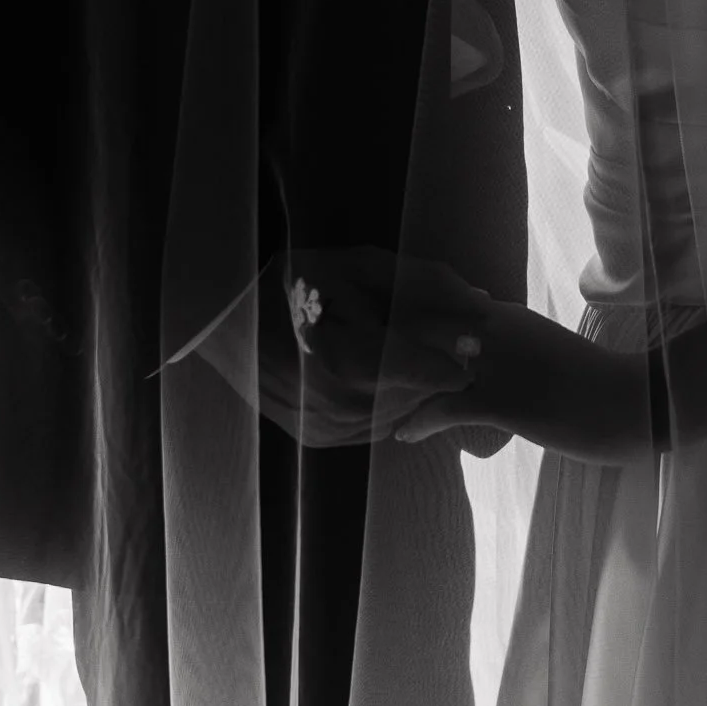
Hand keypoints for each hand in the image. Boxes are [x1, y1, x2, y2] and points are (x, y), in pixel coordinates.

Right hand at [254, 248, 491, 447]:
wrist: (226, 321)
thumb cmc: (296, 282)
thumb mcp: (360, 268)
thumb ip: (423, 283)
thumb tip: (480, 303)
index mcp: (351, 360)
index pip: (432, 372)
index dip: (456, 354)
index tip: (473, 339)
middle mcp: (340, 405)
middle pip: (420, 394)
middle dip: (436, 368)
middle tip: (437, 339)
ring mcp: (327, 428)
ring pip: (401, 414)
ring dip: (413, 387)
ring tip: (398, 351)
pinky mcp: (318, 438)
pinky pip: (374, 426)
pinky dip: (385, 402)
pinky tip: (375, 375)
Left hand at [394, 301, 650, 464]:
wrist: (637, 402)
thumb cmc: (597, 383)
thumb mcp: (546, 351)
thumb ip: (513, 346)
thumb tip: (486, 358)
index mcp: (505, 316)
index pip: (437, 304)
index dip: (404, 319)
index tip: (379, 336)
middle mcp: (494, 329)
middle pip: (420, 325)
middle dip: (387, 344)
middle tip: (361, 367)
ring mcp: (498, 363)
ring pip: (425, 362)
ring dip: (395, 383)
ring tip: (373, 403)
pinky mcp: (504, 400)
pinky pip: (444, 407)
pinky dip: (417, 421)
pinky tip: (404, 435)